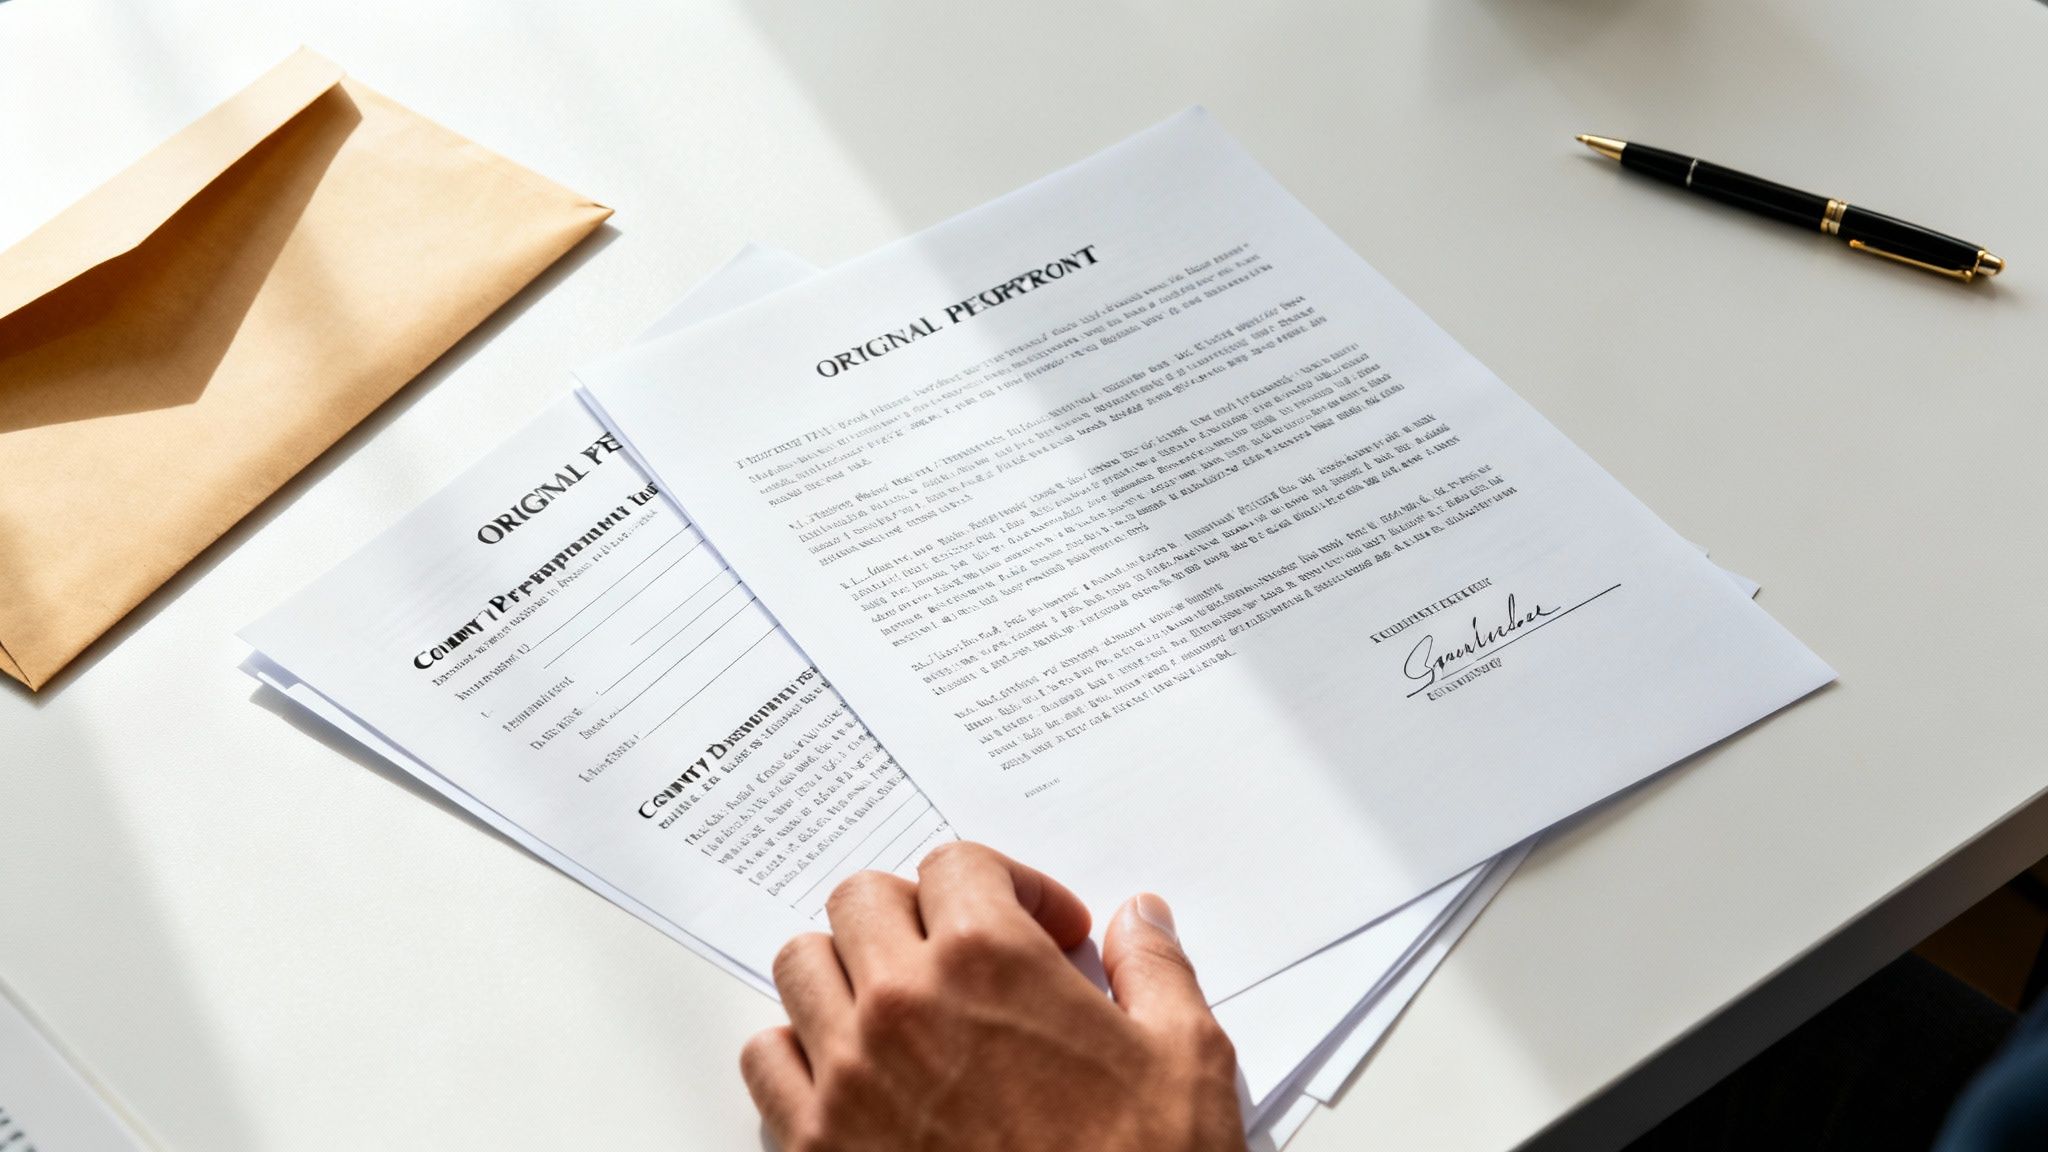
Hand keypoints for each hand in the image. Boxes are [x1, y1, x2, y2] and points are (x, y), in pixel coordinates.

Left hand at [740, 841, 1245, 1151]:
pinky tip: (857, 1072)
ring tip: (905, 1005)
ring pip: (802, 965)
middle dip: (919, 912)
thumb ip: (1156, 969)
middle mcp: (902, 1003)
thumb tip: (1139, 921)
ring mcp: (848, 1075)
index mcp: (989, 960)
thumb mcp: (1186, 1061)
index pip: (957, 863)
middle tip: (969, 956)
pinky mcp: (818, 1145)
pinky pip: (768, 1059)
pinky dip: (800, 1052)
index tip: (1044, 930)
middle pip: (863, 899)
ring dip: (849, 970)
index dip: (1010, 885)